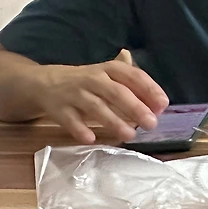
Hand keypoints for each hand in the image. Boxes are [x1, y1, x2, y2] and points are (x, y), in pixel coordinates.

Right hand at [37, 49, 168, 143]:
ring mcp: (74, 93)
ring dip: (113, 121)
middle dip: (135, 107)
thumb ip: (133, 89)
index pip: (133, 76)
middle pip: (117, 92)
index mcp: (110, 69)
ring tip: (130, 135)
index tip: (162, 105)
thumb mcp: (109, 78)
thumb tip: (158, 106)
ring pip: (96, 107)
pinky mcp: (58, 108)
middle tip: (151, 123)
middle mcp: (93, 79)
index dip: (149, 89)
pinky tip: (90, 139)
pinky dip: (79, 129)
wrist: (45, 82)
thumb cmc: (88, 83)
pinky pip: (70, 119)